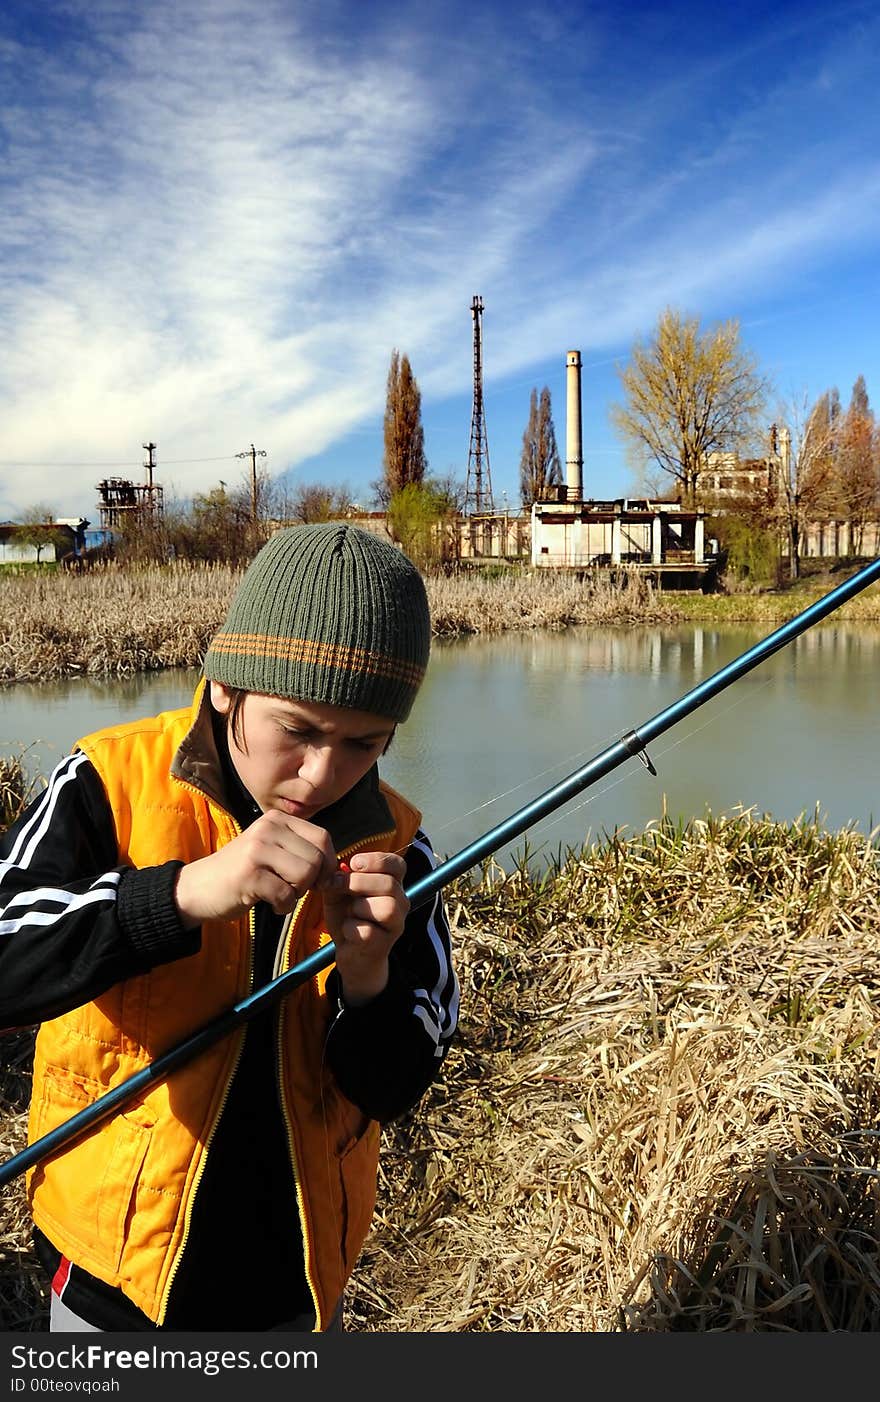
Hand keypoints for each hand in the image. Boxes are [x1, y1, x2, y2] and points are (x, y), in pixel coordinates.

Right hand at [174, 811, 337, 926]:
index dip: (328, 863)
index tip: (318, 880)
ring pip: (305, 875)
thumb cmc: (243, 872)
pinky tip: (269, 904)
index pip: (322, 837)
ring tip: (280, 894)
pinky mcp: (249, 874)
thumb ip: (301, 852)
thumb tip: (338, 869)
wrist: (199, 888)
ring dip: (298, 894)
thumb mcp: (272, 851)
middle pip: (316, 858)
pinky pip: (286, 895)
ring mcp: (257, 849)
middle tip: (294, 889)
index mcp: (276, 820)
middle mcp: (267, 828)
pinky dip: (283, 907)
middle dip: (313, 882)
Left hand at [321, 852, 408, 1005]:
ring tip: (350, 913)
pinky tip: (347, 931)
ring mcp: (395, 925)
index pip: (398, 864)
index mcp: (392, 884)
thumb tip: (337, 870)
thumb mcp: (340, 893)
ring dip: (359, 907)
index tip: (354, 863)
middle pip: (389, 885)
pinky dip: (350, 928)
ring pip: (386, 908)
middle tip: (338, 886)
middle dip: (359, 882)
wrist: (350, 953)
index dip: (377, 860)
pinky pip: (368, 931)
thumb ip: (338, 879)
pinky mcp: (383, 945)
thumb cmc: (348, 917)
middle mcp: (400, 903)